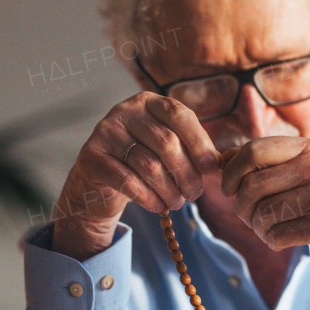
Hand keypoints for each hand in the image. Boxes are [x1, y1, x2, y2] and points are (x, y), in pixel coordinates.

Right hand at [52, 92, 220, 260]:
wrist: (99, 181)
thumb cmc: (140, 163)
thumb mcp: (164, 148)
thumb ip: (189, 148)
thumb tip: (217, 163)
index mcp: (147, 102)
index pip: (178, 114)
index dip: (198, 141)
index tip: (210, 167)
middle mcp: (124, 111)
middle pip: (166, 142)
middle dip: (186, 173)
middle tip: (194, 194)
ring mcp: (105, 133)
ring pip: (148, 164)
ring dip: (169, 190)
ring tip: (177, 203)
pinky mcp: (92, 157)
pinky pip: (128, 181)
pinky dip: (149, 198)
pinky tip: (157, 206)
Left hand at [219, 136, 309, 294]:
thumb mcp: (306, 171)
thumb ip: (267, 162)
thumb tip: (220, 159)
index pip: (254, 150)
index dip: (232, 171)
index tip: (228, 188)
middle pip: (251, 186)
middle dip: (241, 206)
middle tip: (249, 216)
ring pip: (261, 214)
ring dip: (258, 227)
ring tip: (271, 227)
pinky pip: (275, 235)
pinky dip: (273, 241)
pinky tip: (286, 238)